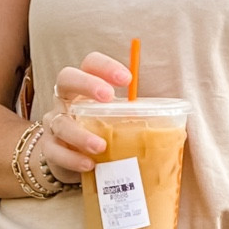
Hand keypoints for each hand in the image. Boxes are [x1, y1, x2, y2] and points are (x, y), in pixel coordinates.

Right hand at [39, 52, 131, 181]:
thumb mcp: (118, 119)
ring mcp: (55, 123)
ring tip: (101, 146)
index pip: (90, 63)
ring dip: (81, 133)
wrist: (74, 160)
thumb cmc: (102, 133)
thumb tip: (179, 118)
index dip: (106, 67)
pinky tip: (89, 164)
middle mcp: (66, 99)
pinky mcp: (49, 148)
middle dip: (86, 84)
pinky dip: (72, 158)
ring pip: (60, 121)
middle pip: (66, 78)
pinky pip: (55, 151)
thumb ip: (136, 114)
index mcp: (84, 87)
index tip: (127, 79)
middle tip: (108, 97)